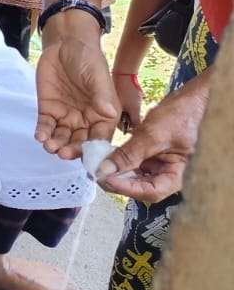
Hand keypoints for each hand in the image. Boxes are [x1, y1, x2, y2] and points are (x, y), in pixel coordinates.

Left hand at [34, 13, 118, 155]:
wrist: (65, 45)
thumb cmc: (88, 59)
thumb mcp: (98, 76)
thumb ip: (102, 95)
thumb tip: (109, 113)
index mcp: (104, 115)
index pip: (101, 137)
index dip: (95, 149)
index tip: (88, 158)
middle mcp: (85, 119)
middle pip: (80, 142)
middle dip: (72, 150)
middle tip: (63, 153)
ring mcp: (66, 116)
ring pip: (62, 137)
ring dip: (56, 144)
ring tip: (50, 146)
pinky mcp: (48, 110)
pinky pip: (45, 126)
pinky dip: (43, 133)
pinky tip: (40, 137)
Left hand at [99, 70, 211, 202]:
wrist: (195, 97)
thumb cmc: (183, 115)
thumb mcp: (153, 135)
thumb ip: (129, 154)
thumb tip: (104, 171)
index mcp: (177, 176)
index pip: (150, 192)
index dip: (126, 188)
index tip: (104, 178)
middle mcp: (169, 174)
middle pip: (140, 187)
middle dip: (117, 180)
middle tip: (95, 171)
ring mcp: (160, 165)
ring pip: (134, 176)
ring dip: (116, 171)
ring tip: (98, 162)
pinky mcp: (152, 155)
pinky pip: (134, 163)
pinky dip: (120, 160)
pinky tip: (106, 154)